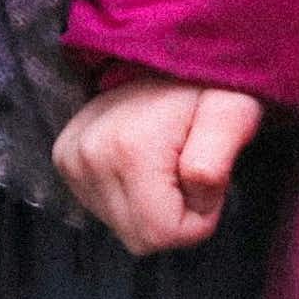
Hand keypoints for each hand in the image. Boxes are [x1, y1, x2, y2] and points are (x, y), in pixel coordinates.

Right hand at [53, 77, 265, 255]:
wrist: (165, 61)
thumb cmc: (209, 90)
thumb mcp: (233, 115)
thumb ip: (217, 160)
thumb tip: (195, 192)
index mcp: (128, 151)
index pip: (162, 235)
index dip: (198, 221)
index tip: (206, 184)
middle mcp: (89, 157)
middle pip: (141, 238)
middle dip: (176, 218)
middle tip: (188, 173)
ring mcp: (71, 159)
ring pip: (125, 228)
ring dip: (155, 209)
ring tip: (166, 166)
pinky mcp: (65, 160)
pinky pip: (107, 211)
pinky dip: (133, 200)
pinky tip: (144, 168)